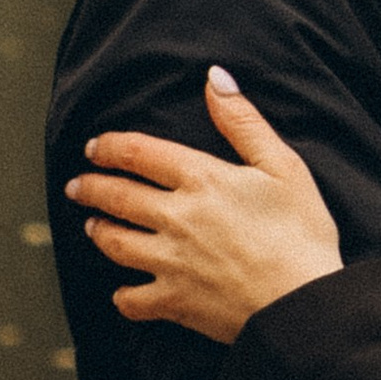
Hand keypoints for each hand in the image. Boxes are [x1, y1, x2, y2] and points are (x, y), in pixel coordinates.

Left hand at [66, 67, 343, 342]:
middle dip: (91, 187)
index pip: (138, 153)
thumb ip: (243, 121)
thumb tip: (214, 78)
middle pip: (117, 196)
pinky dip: (122, 295)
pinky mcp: (174, 301)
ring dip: (99, 232)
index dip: (110, 147)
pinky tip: (122, 291)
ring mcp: (170, 261)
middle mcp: (176, 217)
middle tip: (77, 185)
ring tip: (91, 226)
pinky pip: (132, 299)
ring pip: (115, 243)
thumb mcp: (283, 165)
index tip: (94, 147)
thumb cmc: (301, 232)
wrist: (303, 301)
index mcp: (201, 179)